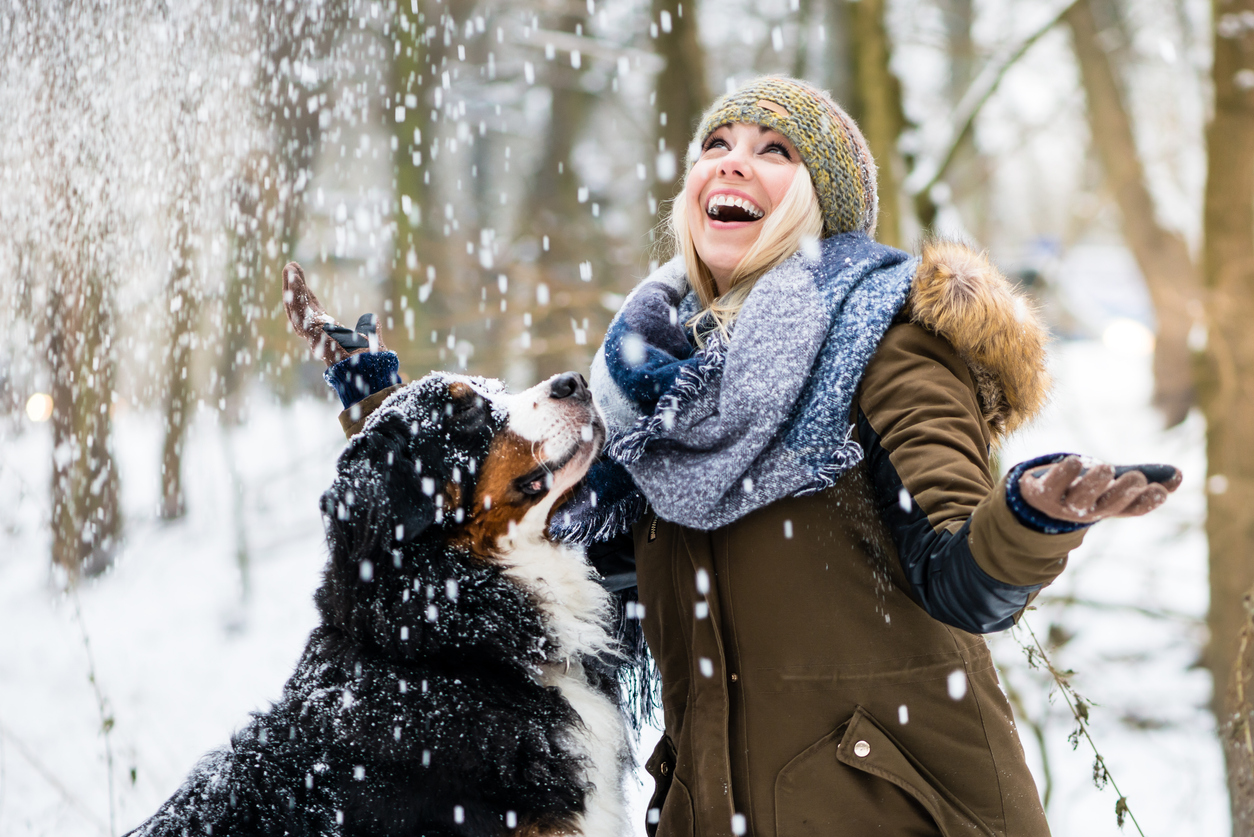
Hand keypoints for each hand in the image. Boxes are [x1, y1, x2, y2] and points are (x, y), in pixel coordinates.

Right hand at [282, 262, 385, 365]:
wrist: (370, 372)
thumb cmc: (370, 363)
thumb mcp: (370, 340)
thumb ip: (369, 328)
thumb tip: (373, 319)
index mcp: (329, 337)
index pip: (313, 313)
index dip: (306, 297)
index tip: (301, 281)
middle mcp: (317, 336)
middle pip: (300, 308)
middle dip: (295, 289)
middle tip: (291, 267)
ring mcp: (312, 334)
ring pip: (296, 308)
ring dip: (291, 287)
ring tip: (289, 267)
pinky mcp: (311, 332)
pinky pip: (299, 309)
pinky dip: (295, 292)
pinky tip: (293, 275)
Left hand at [1018, 456, 1181, 523]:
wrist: (1039, 498)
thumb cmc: (1084, 487)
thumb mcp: (1114, 482)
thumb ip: (1145, 475)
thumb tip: (1179, 475)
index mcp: (1110, 506)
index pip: (1132, 508)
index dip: (1147, 502)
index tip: (1161, 491)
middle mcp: (1090, 509)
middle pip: (1108, 504)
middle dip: (1123, 492)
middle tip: (1136, 478)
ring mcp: (1065, 504)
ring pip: (1080, 498)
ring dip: (1094, 484)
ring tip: (1106, 468)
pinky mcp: (1043, 493)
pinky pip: (1052, 486)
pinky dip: (1063, 474)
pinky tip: (1074, 461)